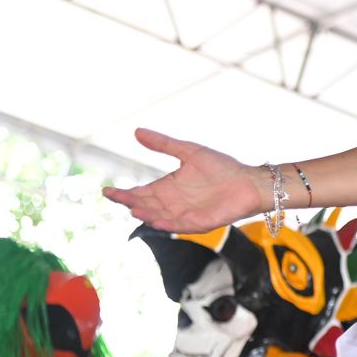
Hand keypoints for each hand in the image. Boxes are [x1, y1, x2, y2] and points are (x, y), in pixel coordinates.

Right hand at [102, 128, 265, 232]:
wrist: (250, 180)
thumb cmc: (222, 167)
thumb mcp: (190, 152)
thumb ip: (164, 144)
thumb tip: (136, 131)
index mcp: (168, 188)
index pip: (140, 193)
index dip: (123, 194)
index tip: (105, 191)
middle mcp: (173, 204)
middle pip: (146, 206)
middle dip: (132, 203)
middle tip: (118, 198)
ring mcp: (186, 215)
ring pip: (160, 218)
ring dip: (148, 215)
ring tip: (135, 210)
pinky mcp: (202, 222)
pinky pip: (182, 226)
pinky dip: (169, 224)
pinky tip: (157, 221)